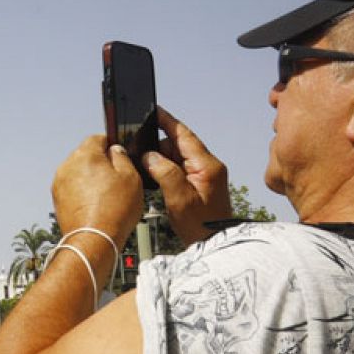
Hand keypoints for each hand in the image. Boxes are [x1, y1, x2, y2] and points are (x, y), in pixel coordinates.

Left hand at [52, 135, 144, 248]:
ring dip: (90, 179)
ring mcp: (59, 183)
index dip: (111, 145)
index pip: (98, 138)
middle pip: (86, 155)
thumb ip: (122, 157)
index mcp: (86, 154)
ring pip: (78, 173)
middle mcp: (68, 165)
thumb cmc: (113, 211)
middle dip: (100, 164)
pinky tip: (95, 205)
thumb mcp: (131, 177)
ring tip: (106, 196)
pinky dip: (82, 193)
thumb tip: (115, 151)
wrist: (93, 240)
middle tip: (116, 180)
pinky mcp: (57, 199)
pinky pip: (72, 189)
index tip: (119, 156)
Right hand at [144, 107, 231, 246]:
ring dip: (161, 161)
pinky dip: (166, 170)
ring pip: (177, 157)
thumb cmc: (200, 225)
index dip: (167, 121)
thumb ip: (164, 172)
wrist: (214, 243)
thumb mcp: (178, 198)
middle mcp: (208, 166)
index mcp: (206, 165)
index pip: (184, 134)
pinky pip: (180, 169)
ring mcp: (205, 174)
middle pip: (178, 145)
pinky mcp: (201, 183)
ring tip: (146, 170)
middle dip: (158, 147)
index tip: (154, 110)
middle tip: (139, 153)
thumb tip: (150, 156)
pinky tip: (156, 179)